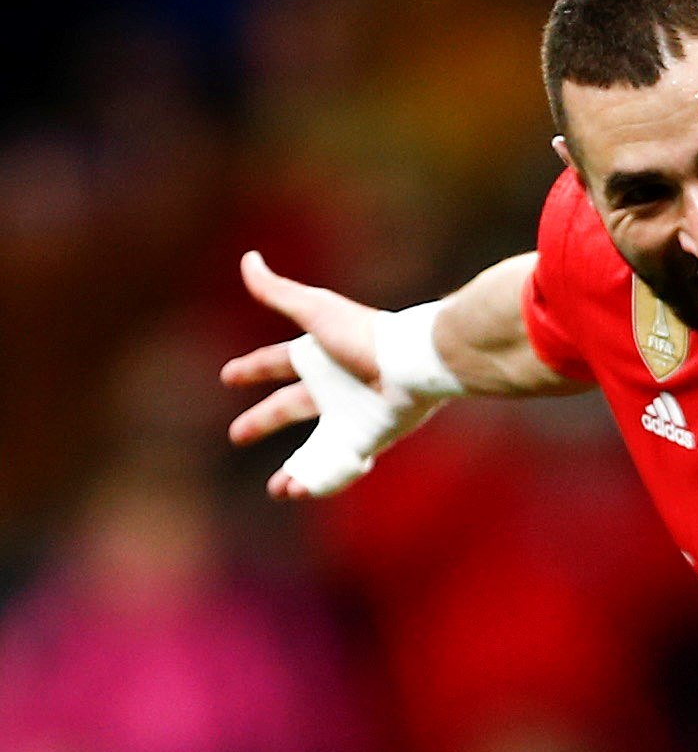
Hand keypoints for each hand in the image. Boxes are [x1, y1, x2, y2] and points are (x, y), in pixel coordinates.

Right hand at [220, 252, 441, 497]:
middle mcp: (332, 390)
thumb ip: (279, 291)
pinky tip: (302, 492)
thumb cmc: (366, 335)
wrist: (415, 363)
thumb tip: (248, 258)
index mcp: (317, 358)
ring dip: (294, 470)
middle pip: (287, 409)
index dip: (252, 369)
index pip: (276, 362)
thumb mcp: (315, 310)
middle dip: (261, 422)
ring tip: (279, 490)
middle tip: (236, 436)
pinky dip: (321, 482)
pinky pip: (340, 467)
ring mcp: (350, 418)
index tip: (228, 376)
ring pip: (314, 449)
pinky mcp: (368, 440)